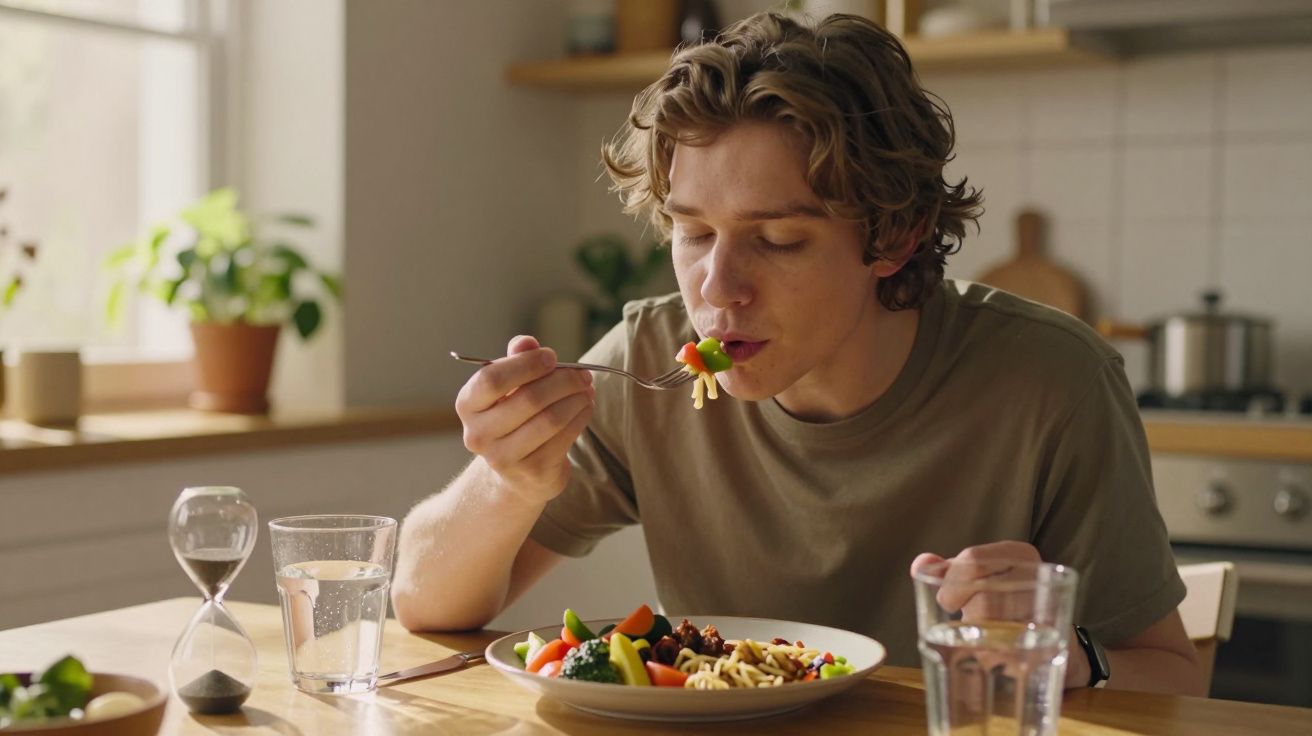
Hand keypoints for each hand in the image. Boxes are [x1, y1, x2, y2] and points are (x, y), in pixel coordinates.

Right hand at [455, 335, 594, 505]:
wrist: (517, 472)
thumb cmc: (514, 416)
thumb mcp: (510, 386)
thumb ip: (516, 360)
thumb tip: (526, 342)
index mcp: (467, 405)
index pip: (492, 379)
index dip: (526, 364)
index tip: (551, 356)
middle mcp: (478, 434)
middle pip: (528, 399)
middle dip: (563, 381)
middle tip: (582, 373)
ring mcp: (504, 458)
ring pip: (550, 419)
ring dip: (576, 399)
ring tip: (586, 389)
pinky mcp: (532, 471)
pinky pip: (564, 437)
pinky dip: (581, 417)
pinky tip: (585, 407)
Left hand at [910, 542, 1089, 687]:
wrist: (1044, 633)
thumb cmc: (1001, 598)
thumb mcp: (975, 578)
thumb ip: (946, 570)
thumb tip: (921, 565)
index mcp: (1018, 553)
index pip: (972, 559)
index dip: (951, 582)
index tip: (947, 602)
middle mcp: (1038, 575)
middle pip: (983, 598)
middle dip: (969, 616)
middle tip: (970, 624)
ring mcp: (1049, 609)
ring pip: (996, 627)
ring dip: (979, 639)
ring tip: (984, 638)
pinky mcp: (1052, 644)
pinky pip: (1010, 654)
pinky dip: (994, 658)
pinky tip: (995, 655)